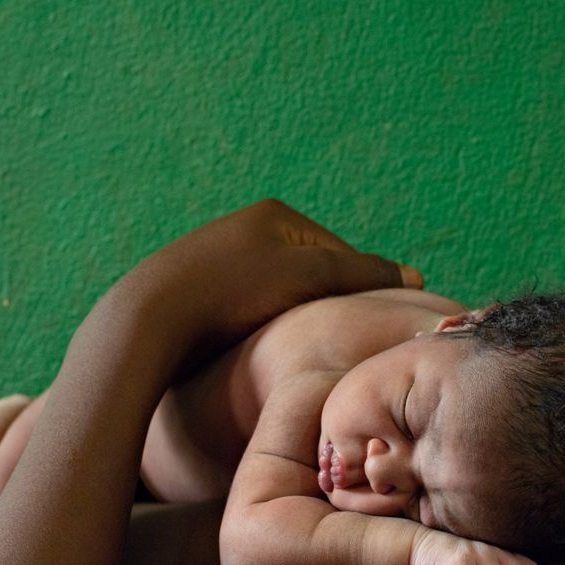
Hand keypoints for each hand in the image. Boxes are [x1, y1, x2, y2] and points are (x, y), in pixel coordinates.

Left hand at [92, 198, 421, 367]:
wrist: (149, 319)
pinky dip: (262, 328)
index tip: (371, 328)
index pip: (343, 254)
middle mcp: (248, 227)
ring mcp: (222, 258)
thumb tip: (415, 276)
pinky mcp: (200, 290)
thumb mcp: (308, 278)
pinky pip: (250, 310)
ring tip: (297, 350)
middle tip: (333, 343)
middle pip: (312, 275)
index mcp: (277, 214)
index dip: (362, 293)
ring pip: (282, 296)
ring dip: (295, 321)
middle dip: (325, 307)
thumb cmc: (232, 292)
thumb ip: (364, 275)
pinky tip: (259, 350)